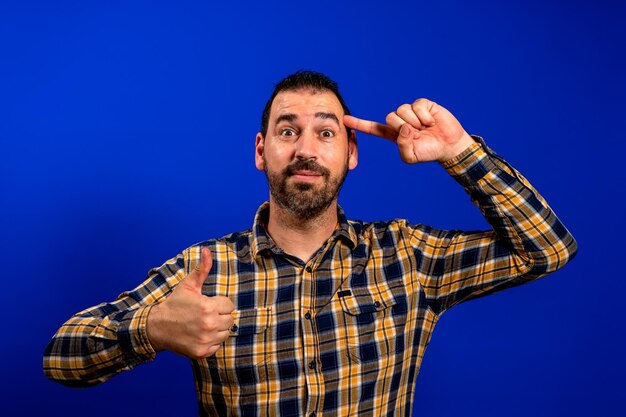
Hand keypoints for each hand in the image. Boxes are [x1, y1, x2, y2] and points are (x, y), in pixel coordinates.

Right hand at [147, 248, 234, 358]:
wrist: (157, 326)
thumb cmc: (175, 304)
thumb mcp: (188, 285)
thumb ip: (201, 269)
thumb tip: (207, 251)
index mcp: (208, 307)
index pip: (229, 305)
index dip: (220, 303)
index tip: (208, 304)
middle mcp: (209, 324)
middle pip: (230, 320)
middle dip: (220, 316)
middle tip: (205, 314)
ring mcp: (205, 339)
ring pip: (225, 333)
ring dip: (217, 329)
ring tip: (202, 324)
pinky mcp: (202, 352)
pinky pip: (217, 346)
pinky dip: (211, 341)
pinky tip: (199, 335)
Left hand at [343, 99, 474, 162]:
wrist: (449, 146)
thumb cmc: (429, 152)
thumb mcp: (411, 156)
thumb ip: (402, 146)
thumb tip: (403, 128)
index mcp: (393, 134)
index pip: (373, 128)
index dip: (360, 124)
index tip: (345, 120)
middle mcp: (400, 121)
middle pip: (390, 117)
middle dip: (403, 126)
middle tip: (417, 133)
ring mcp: (411, 111)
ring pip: (402, 110)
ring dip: (415, 122)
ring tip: (425, 128)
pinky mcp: (423, 104)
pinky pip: (417, 105)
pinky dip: (425, 116)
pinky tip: (431, 121)